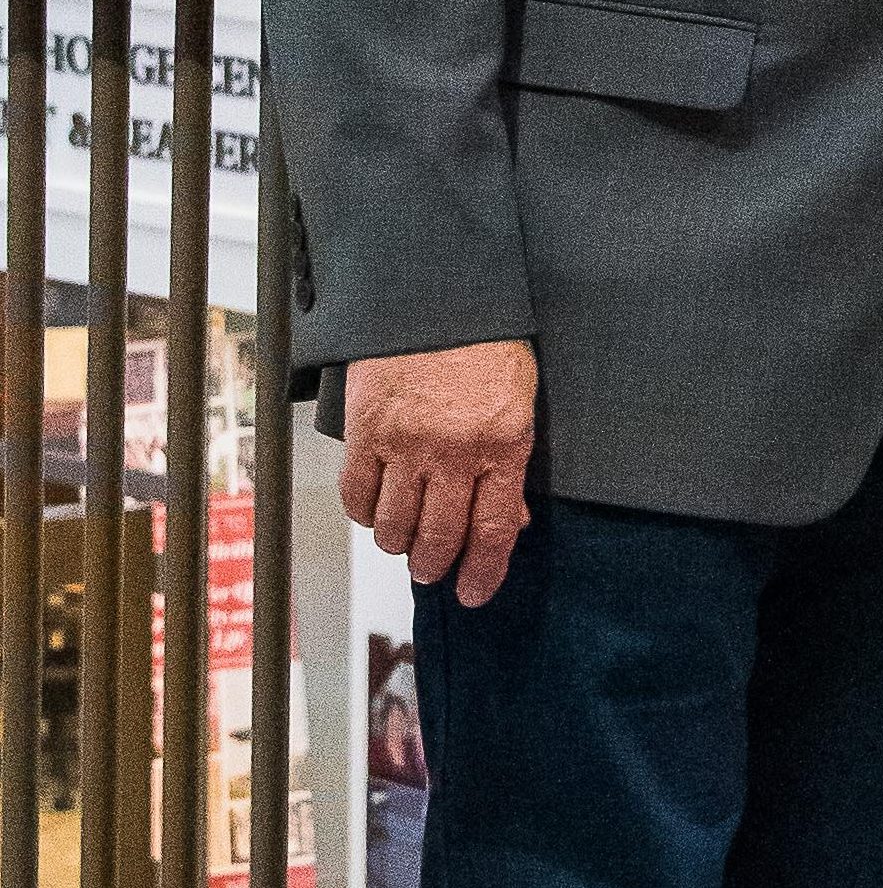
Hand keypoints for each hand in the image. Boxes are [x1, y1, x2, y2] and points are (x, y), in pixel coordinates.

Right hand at [343, 341, 539, 607]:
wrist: (434, 292)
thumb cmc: (485, 343)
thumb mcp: (520, 401)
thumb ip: (513, 463)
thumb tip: (514, 521)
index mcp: (503, 444)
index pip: (493, 530)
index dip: (482, 573)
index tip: (473, 595)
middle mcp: (454, 451)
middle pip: (440, 537)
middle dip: (434, 564)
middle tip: (431, 568)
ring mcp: (406, 443)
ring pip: (395, 526)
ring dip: (398, 544)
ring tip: (403, 542)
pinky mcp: (366, 430)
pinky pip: (357, 495)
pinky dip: (365, 513)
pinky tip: (376, 511)